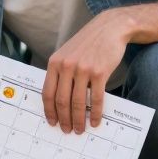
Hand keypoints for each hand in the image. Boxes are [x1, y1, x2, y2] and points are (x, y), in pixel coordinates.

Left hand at [42, 9, 133, 134]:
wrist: (109, 28)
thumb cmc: (87, 43)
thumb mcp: (67, 53)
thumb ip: (60, 72)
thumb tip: (57, 100)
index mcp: (55, 63)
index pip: (47, 92)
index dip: (49, 110)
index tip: (52, 122)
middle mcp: (66, 66)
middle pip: (61, 100)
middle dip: (64, 119)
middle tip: (67, 130)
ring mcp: (83, 69)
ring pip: (77, 102)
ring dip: (78, 119)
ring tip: (80, 129)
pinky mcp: (99, 73)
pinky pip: (96, 98)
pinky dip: (95, 113)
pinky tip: (94, 121)